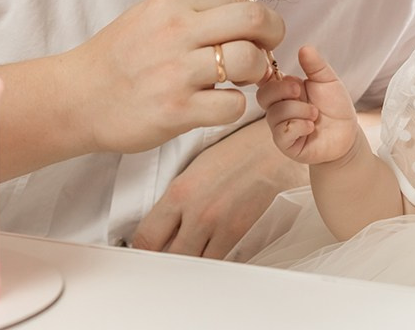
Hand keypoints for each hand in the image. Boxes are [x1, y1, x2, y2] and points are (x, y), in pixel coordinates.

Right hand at [0, 0, 284, 178]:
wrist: (75, 98)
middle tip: (265, 52)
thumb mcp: (150, 16)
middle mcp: (177, 31)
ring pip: (250, 61)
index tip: (253, 35)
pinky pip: (233, 104)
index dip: (257, 19)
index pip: (239, 0)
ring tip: (240, 81)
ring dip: (257, 73)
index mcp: (172, 3)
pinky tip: (217, 104)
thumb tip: (244, 18)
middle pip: (255, 20)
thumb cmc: (117, 58)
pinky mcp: (177, 109)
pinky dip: (234, 106)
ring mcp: (177, 71)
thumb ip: (193, 13)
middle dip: (273, 36)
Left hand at [131, 120, 307, 257]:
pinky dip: (213, 261)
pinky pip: (220, 261)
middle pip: (167, 256)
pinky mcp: (241, 234)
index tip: (143, 251)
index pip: (146, 237)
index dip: (141, 250)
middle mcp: (197, 212)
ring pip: (194, 263)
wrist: (273, 150)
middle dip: (164, 259)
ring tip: (190, 255)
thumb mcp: (195, 168)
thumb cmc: (237, 153)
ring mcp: (220, 226)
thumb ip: (176, 198)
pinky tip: (213, 252)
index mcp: (180, 192)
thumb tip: (163, 224)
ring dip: (190, 262)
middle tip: (166, 256)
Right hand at [258, 45, 359, 165]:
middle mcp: (279, 107)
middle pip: (263, 95)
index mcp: (285, 89)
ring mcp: (281, 126)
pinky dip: (298, 126)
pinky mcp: (287, 144)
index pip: (264, 79)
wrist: (347, 135)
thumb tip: (304, 48)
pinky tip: (311, 126)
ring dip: (297, 110)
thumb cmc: (335, 107)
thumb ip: (315, 66)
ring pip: (274, 114)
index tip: (272, 70)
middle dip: (281, 90)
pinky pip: (282, 133)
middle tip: (300, 91)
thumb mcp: (328, 81)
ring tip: (315, 114)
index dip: (263, 73)